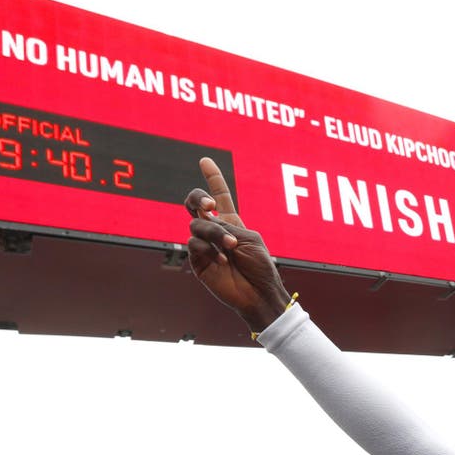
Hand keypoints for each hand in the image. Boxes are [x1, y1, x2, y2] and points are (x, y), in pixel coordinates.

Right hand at [184, 158, 290, 330]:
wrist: (258, 293)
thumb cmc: (259, 266)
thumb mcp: (248, 238)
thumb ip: (226, 225)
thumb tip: (203, 221)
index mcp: (231, 222)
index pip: (219, 196)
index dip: (212, 178)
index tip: (205, 160)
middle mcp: (214, 231)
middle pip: (195, 204)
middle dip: (198, 197)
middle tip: (209, 204)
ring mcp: (204, 245)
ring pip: (197, 225)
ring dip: (215, 234)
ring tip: (230, 248)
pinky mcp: (197, 261)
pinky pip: (194, 245)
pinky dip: (209, 250)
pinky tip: (223, 261)